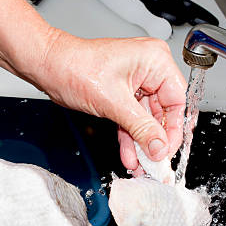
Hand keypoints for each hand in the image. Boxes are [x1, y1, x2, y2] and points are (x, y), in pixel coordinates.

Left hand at [36, 31, 185, 169]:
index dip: (173, 129)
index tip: (166, 151)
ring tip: (141, 164)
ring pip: (148, 119)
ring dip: (142, 143)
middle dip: (155, 140)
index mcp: (156, 61)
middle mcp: (151, 69)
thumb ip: (141, 128)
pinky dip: (131, 137)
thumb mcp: (113, 102)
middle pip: (164, 112)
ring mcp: (138, 81)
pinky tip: (131, 155)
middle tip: (155, 162)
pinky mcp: (126, 93)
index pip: (177, 100)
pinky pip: (134, 119)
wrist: (48, 66)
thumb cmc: (74, 66)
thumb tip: (159, 148)